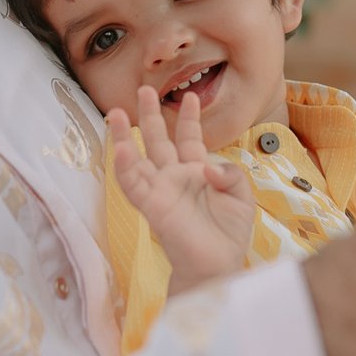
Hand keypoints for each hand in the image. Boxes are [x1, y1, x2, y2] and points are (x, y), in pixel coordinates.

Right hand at [107, 87, 256, 293]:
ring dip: (123, 136)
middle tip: (143, 89)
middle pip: (158, 140)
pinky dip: (125, 167)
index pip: (189, 138)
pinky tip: (120, 148)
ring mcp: (161, 191)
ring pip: (137, 159)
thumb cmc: (229, 234)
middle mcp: (175, 177)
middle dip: (150, 115)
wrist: (218, 265)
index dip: (189, 118)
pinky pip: (134, 185)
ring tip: (113, 112)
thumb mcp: (241, 197)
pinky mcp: (152, 207)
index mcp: (197, 172)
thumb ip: (231, 175)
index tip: (190, 96)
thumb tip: (207, 165)